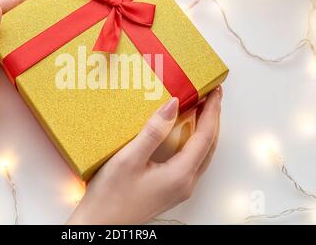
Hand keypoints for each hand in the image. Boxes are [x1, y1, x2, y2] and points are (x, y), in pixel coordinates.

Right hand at [67, 87, 222, 223]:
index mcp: (180, 175)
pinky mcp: (170, 189)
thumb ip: (153, 131)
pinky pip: (190, 160)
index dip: (212, 112)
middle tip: (211, 95)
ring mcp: (179, 188)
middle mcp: (185, 183)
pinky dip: (193, 142)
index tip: (215, 91)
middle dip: (213, 119)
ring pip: (201, 154)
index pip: (205, 137)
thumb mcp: (129, 159)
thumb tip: (173, 105)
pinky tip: (184, 133)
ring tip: (202, 109)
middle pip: (208, 145)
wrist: (100, 224)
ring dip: (204, 130)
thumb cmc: (111, 196)